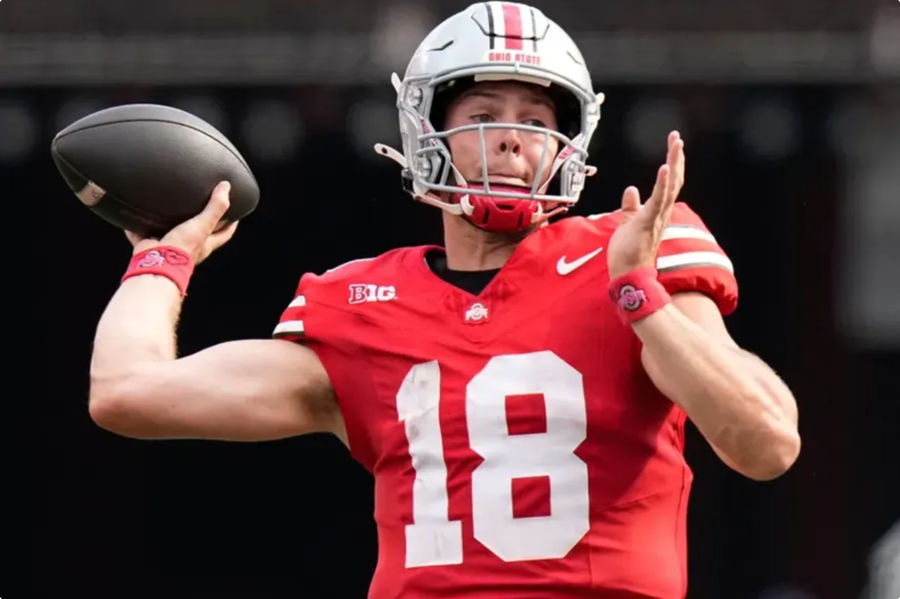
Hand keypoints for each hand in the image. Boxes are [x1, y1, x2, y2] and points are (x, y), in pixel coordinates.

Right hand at [124, 181, 238, 264]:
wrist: (157, 263)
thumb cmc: (183, 248)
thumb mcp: (203, 225)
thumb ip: (215, 207)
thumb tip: (226, 187)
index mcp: (205, 244)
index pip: (224, 234)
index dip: (230, 224)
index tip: (234, 213)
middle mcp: (188, 247)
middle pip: (198, 233)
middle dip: (200, 222)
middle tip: (200, 205)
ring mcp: (169, 247)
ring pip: (170, 233)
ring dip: (168, 223)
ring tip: (167, 206)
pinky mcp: (149, 246)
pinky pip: (142, 235)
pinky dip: (137, 227)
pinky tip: (133, 216)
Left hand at [607, 131, 684, 278]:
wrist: (628, 275)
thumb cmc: (628, 253)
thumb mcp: (627, 223)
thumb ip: (631, 206)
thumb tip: (631, 190)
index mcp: (657, 212)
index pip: (668, 184)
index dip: (672, 164)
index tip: (673, 145)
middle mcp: (662, 213)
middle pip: (674, 180)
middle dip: (676, 157)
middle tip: (676, 137)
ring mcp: (657, 218)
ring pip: (670, 186)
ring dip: (673, 163)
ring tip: (676, 144)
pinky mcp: (648, 223)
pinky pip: (658, 201)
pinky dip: (662, 183)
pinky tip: (665, 167)